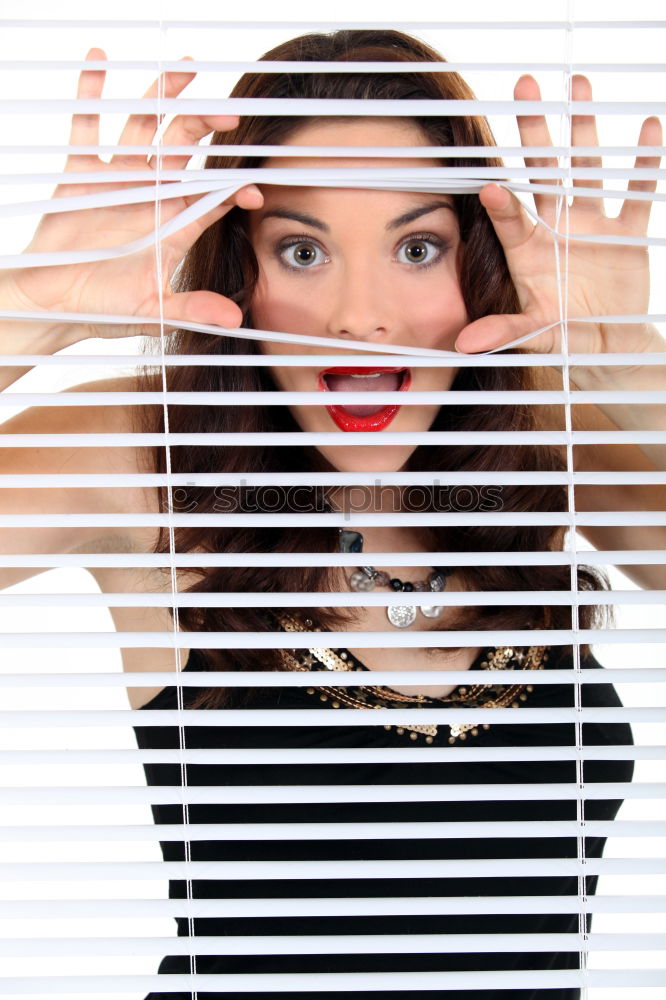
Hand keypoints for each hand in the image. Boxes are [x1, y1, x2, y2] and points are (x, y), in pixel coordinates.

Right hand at [2, 48, 262, 340]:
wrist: (56, 304)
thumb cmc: (106, 309)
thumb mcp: (154, 312)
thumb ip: (192, 310)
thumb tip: (233, 320)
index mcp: (173, 225)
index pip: (212, 199)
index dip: (234, 191)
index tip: (253, 190)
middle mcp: (151, 195)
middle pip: (184, 149)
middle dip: (206, 129)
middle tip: (228, 113)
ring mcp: (118, 179)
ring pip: (145, 128)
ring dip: (163, 98)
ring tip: (185, 70)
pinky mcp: (81, 172)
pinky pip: (87, 125)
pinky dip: (91, 92)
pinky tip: (100, 58)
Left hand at [455, 74, 662, 359]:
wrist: (608, 343)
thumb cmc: (565, 337)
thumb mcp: (536, 334)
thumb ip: (505, 331)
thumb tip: (464, 344)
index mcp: (529, 250)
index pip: (512, 219)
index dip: (502, 204)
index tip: (490, 186)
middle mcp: (557, 227)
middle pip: (544, 172)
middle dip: (535, 132)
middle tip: (525, 88)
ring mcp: (592, 225)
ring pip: (587, 168)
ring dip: (584, 129)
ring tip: (579, 84)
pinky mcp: (627, 231)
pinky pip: (637, 190)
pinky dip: (645, 160)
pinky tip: (647, 127)